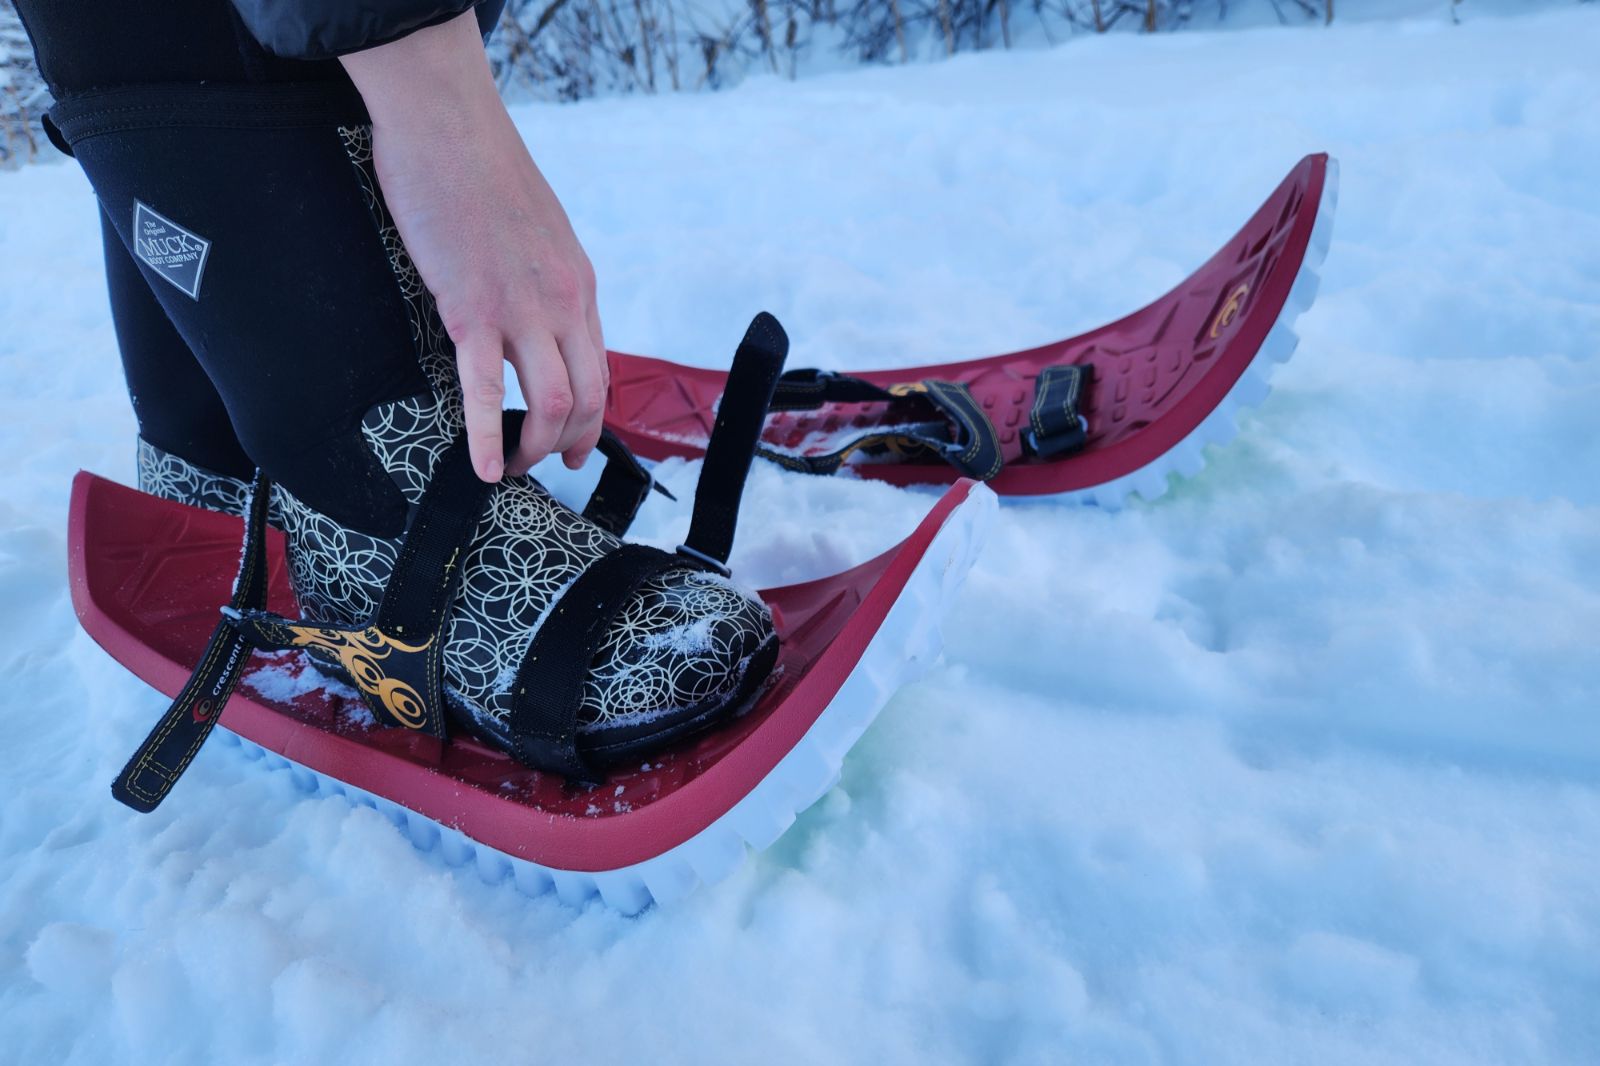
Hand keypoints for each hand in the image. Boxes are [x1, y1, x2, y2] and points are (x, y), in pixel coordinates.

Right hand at [340, 13, 606, 480]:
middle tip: (547, 466)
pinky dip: (487, 437)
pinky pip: (484, 388)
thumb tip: (531, 306)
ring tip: (513, 468)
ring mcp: (522, 308)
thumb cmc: (480, 169)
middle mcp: (564, 302)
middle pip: (587, 395)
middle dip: (570, 442)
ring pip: (551, 400)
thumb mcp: (536, 230)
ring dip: (536, 446)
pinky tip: (483, 469)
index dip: (591, 416)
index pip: (598, 367)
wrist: (449, 125)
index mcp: (578, 284)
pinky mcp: (473, 307)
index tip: (576, 443)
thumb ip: (542, 276)